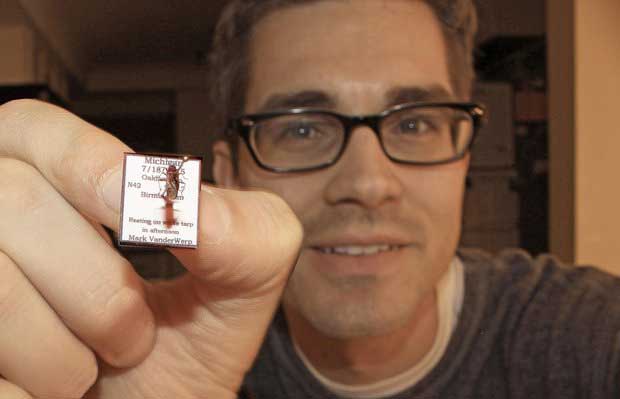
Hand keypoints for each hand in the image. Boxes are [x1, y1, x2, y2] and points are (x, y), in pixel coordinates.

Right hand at [0, 99, 302, 398]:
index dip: (88, 164)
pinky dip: (28, 392)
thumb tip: (186, 203)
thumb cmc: (184, 343)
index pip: (36, 127)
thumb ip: (243, 231)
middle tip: (135, 335)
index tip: (140, 217)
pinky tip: (43, 389)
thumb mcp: (237, 282)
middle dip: (99, 288)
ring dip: (62, 354)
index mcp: (52, 180)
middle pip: (14, 201)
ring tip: (88, 368)